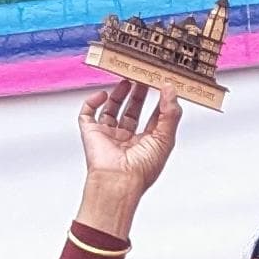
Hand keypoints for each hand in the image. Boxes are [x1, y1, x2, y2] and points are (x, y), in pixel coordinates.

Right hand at [76, 78, 182, 238]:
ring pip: (112, 109)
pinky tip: (103, 94)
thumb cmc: (141, 170)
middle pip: (132, 111)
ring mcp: (108, 135)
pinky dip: (93, 101)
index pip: (153, 117)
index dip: (158, 101)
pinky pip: (88, 113)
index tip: (162, 85)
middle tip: (143, 77)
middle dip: (138, 94)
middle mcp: (127, 140)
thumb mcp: (165, 138)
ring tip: (127, 80)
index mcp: (146, 144)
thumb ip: (170, 113)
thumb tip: (170, 89)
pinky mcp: (91, 133)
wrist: (118, 181)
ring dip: (119, 94)